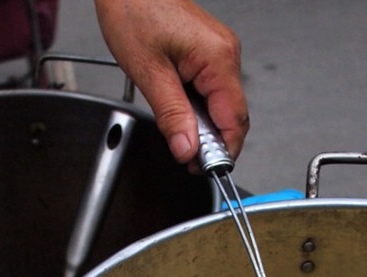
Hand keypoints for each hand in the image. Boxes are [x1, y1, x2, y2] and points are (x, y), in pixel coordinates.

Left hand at [94, 0, 248, 165]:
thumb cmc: (133, 10)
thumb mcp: (148, 72)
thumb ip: (171, 115)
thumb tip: (187, 149)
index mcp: (217, 58)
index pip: (234, 120)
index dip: (222, 151)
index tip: (203, 170)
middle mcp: (226, 53)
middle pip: (230, 115)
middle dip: (210, 141)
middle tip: (183, 156)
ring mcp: (219, 51)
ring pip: (219, 104)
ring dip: (201, 123)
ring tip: (174, 127)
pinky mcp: (208, 51)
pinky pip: (210, 89)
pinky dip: (196, 105)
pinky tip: (177, 106)